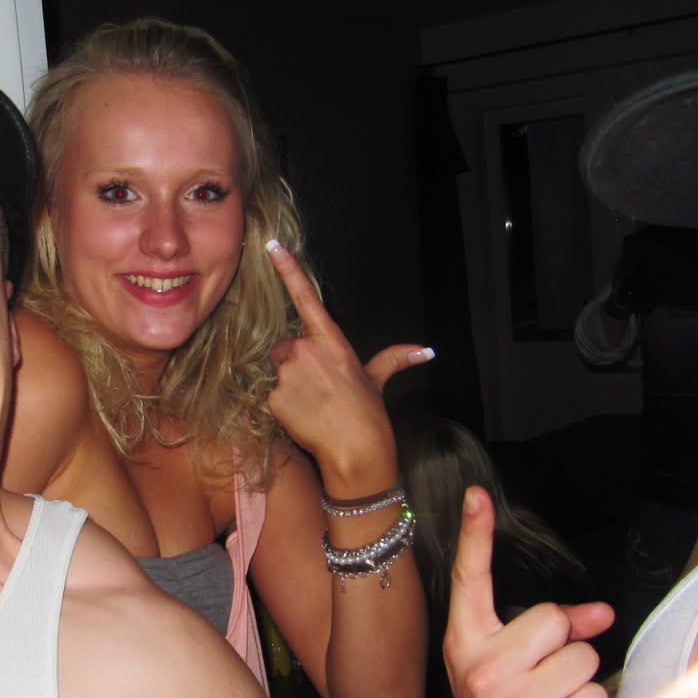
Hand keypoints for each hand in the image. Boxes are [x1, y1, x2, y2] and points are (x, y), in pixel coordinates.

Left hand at [264, 239, 431, 483]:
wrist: (356, 452)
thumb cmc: (369, 415)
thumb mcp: (378, 380)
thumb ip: (395, 358)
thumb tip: (426, 351)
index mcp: (331, 340)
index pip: (305, 297)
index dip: (287, 268)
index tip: (271, 245)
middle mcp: (306, 351)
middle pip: (286, 347)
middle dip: (295, 363)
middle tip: (319, 388)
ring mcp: (288, 374)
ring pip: (278, 372)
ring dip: (289, 384)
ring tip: (315, 405)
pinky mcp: (274, 397)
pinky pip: (271, 396)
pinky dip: (283, 406)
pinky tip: (305, 417)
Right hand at [442, 486, 613, 697]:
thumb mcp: (507, 671)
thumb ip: (545, 635)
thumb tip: (600, 614)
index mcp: (465, 646)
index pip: (471, 582)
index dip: (475, 536)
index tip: (476, 496)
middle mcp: (481, 669)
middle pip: (550, 618)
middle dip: (562, 645)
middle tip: (543, 679)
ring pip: (580, 658)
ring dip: (579, 683)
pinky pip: (594, 694)